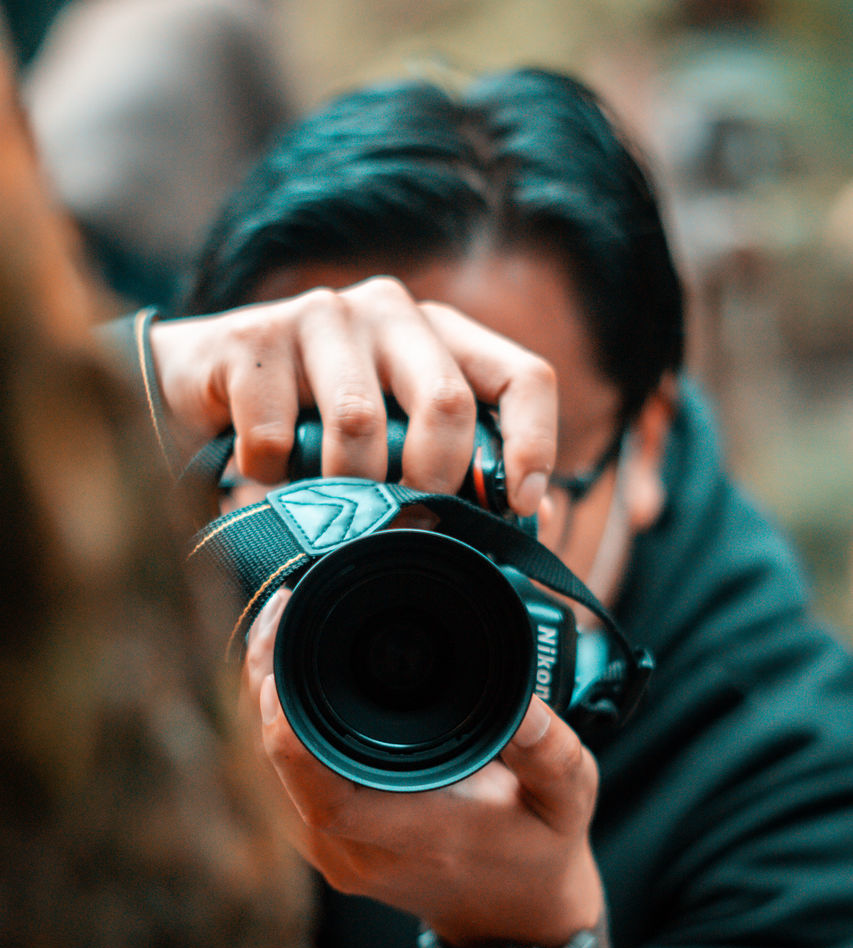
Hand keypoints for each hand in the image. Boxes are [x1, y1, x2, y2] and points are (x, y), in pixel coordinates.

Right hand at [148, 277, 556, 514]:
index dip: (533, 445)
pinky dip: (269, 479)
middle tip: (409, 526)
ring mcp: (321, 315)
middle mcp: (390, 311)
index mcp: (440, 336)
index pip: (522, 377)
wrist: (193, 389)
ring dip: (344, 490)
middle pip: (447, 402)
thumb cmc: (309, 429)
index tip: (522, 505)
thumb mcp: (389, 444)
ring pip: (361, 425)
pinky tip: (259, 475)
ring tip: (324, 505)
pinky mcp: (253, 339)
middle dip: (433, 482)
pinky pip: (277, 437)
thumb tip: (532, 520)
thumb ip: (448, 471)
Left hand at [244, 593, 602, 947]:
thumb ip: (552, 752)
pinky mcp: (321, 843)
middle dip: (264, 686)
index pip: (323, 791)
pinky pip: (275, 779)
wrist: (512, 916)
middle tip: (280, 614)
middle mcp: (358, 851)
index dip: (286, 729)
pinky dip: (271, 727)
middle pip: (274, 769)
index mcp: (416, 837)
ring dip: (260, 702)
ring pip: (264, 772)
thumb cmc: (538, 849)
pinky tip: (281, 679)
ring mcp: (331, 853)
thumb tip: (525, 704)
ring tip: (276, 631)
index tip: (287, 662)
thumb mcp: (568, 798)